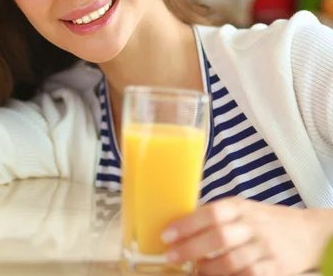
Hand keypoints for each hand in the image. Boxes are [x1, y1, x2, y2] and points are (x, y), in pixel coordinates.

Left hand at [162, 197, 326, 275]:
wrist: (309, 233)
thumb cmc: (265, 221)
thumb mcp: (242, 210)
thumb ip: (216, 217)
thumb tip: (179, 226)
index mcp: (239, 207)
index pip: (211, 212)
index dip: (187, 224)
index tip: (166, 235)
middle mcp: (251, 225)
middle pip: (218, 236)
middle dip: (191, 248)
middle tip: (172, 256)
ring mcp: (264, 247)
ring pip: (232, 261)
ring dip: (208, 268)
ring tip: (194, 271)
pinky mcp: (276, 268)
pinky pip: (249, 275)